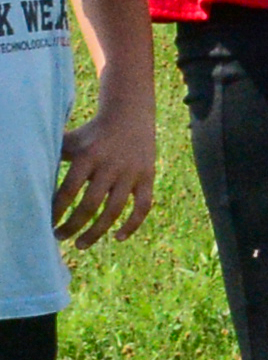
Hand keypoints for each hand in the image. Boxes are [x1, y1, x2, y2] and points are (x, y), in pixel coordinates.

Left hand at [55, 109, 155, 249]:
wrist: (130, 114)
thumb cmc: (91, 133)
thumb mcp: (70, 141)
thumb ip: (50, 159)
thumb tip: (27, 181)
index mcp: (88, 157)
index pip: (68, 191)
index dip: (56, 212)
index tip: (46, 225)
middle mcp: (110, 166)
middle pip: (90, 205)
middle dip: (73, 226)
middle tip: (59, 238)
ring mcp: (131, 173)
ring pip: (114, 211)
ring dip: (97, 232)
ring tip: (81, 245)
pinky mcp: (147, 177)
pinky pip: (142, 206)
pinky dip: (132, 225)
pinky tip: (118, 238)